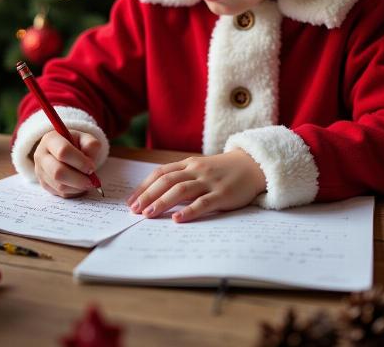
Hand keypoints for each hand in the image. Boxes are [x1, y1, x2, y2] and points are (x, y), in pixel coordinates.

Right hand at [33, 130, 102, 197]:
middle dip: (78, 179)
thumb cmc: (76, 143)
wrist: (64, 151)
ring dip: (77, 187)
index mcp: (51, 139)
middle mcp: (41, 155)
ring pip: (59, 185)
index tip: (92, 167)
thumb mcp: (85, 138)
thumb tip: (90, 162)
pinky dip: (73, 192)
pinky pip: (60, 193)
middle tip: (92, 181)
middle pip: (58, 172)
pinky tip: (80, 185)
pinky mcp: (43, 184)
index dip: (80, 162)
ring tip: (88, 183)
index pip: (63, 152)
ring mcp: (40, 171)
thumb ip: (91, 145)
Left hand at [126, 149, 266, 222]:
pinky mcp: (222, 194)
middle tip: (134, 210)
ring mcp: (209, 181)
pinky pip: (203, 202)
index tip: (130, 201)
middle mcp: (197, 170)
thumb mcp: (200, 168)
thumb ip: (182, 177)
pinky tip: (177, 219)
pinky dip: (188, 211)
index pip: (161, 173)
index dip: (144, 187)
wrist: (252, 165)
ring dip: (162, 202)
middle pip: (167, 181)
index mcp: (189, 164)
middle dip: (148, 195)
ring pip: (181, 190)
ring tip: (149, 215)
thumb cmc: (223, 170)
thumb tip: (156, 195)